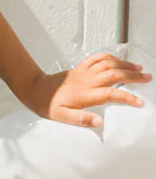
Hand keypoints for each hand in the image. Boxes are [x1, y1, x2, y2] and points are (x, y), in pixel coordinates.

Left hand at [19, 52, 149, 128]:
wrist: (35, 89)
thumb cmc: (48, 104)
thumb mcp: (61, 117)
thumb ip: (80, 119)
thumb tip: (100, 122)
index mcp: (85, 95)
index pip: (111, 94)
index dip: (127, 97)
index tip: (139, 102)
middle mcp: (87, 81)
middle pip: (115, 75)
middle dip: (133, 76)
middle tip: (148, 78)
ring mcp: (84, 72)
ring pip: (109, 64)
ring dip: (125, 65)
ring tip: (139, 68)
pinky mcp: (80, 67)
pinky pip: (97, 57)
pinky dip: (110, 56)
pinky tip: (118, 60)